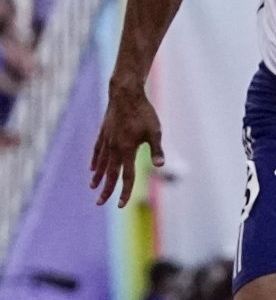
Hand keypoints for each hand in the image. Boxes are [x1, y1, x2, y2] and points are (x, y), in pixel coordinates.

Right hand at [90, 83, 162, 206]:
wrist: (125, 94)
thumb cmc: (144, 113)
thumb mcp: (155, 131)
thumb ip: (156, 150)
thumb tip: (160, 166)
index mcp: (127, 150)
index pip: (127, 176)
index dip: (125, 191)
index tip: (120, 205)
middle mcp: (114, 148)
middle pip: (110, 173)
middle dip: (106, 189)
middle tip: (100, 203)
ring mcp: (107, 140)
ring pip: (101, 163)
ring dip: (98, 177)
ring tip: (93, 187)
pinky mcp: (103, 133)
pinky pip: (98, 151)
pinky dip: (95, 161)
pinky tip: (92, 168)